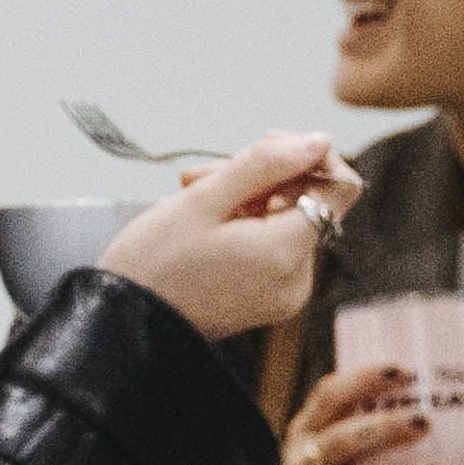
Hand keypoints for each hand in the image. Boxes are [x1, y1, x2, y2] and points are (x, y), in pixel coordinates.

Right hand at [102, 132, 348, 343]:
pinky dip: (246, 223)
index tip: (264, 147)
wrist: (123, 323)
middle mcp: (297, 279)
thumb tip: (318, 141)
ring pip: (287, 218)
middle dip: (263, 176)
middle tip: (204, 175)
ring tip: (194, 194)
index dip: (309, 156)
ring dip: (248, 196)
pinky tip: (206, 219)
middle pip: (308, 200)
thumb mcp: (205, 198)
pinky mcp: (269, 298)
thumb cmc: (152, 263)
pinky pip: (273, 245)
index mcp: (286, 254)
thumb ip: (267, 163)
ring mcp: (285, 293)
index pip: (340, 188)